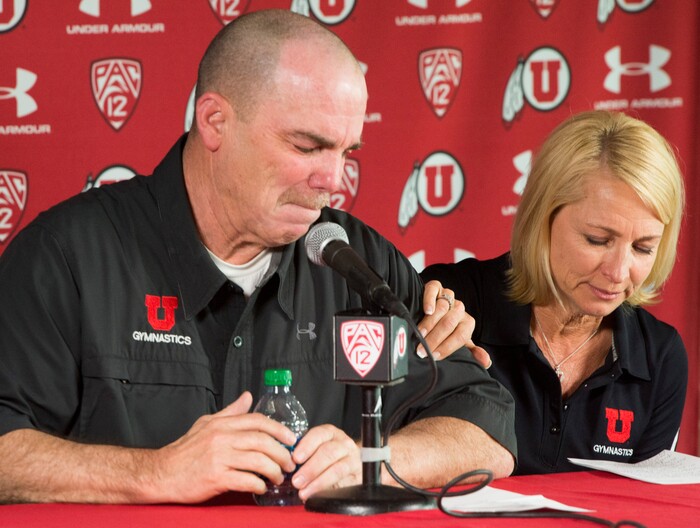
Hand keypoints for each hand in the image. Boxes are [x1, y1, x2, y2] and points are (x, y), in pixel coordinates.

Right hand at [154, 392, 297, 502]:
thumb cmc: (185, 450)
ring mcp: (219, 458)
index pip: (257, 421)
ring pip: (258, 461)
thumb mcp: (206, 424)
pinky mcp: (215, 478)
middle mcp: (222, 438)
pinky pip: (245, 480)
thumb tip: (248, 397)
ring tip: (278, 477)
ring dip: (273, 471)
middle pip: (262, 441)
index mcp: (222, 425)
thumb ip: (230, 412)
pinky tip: (261, 487)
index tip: (291, 439)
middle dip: (281, 453)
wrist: (162, 473)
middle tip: (289, 463)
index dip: (279, 429)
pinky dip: (258, 485)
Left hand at [289, 424, 361, 500]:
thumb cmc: (327, 455)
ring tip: (304, 492)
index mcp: (329, 432)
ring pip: (337, 469)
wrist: (350, 462)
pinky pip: (343, 482)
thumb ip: (303, 454)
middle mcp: (343, 442)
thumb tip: (285, 465)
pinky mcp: (357, 473)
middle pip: (328, 452)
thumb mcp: (316, 449)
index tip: (295, 459)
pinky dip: (328, 489)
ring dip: (318, 482)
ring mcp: (352, 457)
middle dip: (310, 468)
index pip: (318, 435)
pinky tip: (317, 495)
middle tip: (296, 481)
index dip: (306, 446)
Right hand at [418, 280, 491, 366]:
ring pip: (442, 308)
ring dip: (430, 323)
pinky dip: (430, 300)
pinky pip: (434, 290)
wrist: (434, 311)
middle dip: (435, 338)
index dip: (447, 347)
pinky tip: (427, 311)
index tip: (434, 357)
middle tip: (422, 350)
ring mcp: (448, 296)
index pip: (460, 336)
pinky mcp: (436, 287)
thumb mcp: (459, 343)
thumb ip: (471, 352)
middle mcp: (459, 309)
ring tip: (420, 334)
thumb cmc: (446, 331)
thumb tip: (486, 362)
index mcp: (467, 323)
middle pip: (449, 323)